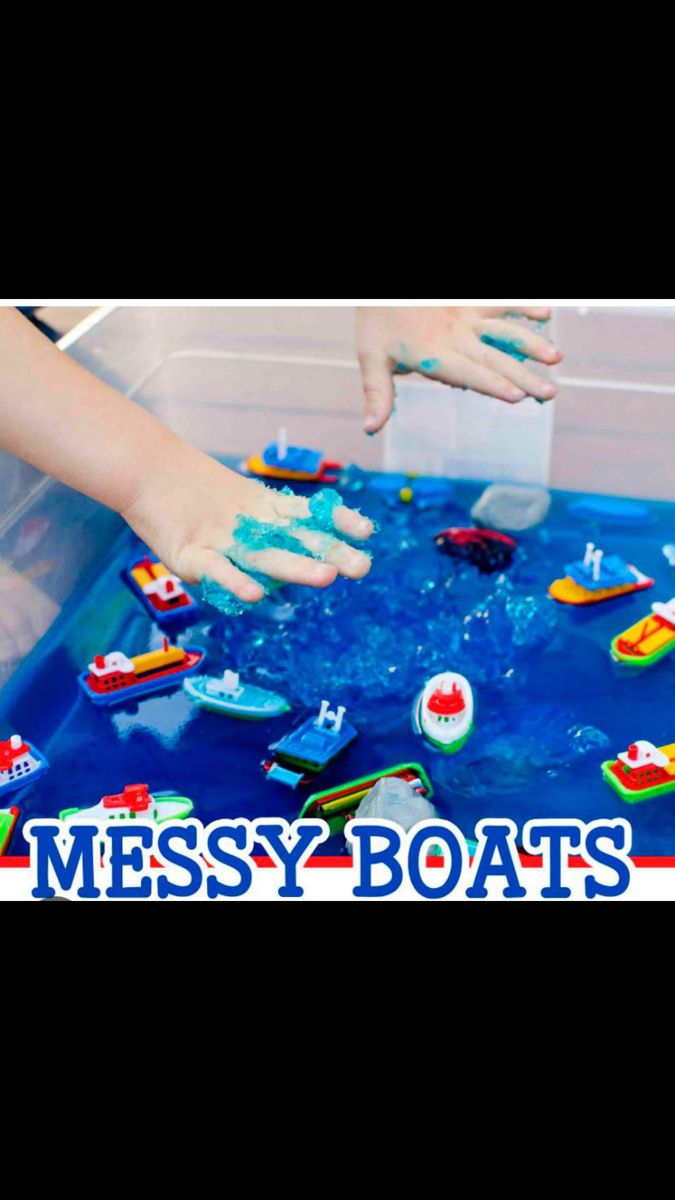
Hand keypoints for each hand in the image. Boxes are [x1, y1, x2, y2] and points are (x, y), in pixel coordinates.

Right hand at [121, 446, 373, 603]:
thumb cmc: (192, 492)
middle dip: (330, 553)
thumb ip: (271, 522)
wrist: (145, 471)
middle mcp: (250, 525)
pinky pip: (217, 571)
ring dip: (296, 567)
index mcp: (263, 511)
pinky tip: (255, 594)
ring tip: (327, 576)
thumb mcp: (239, 503)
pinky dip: (235, 581)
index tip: (368, 530)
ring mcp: (222, 540)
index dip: (337, 523)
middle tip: (363, 566)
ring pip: (264, 555)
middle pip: (295, 541)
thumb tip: (312, 546)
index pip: (308, 517)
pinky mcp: (191, 555)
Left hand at [356, 306, 562, 433]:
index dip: (492, 385)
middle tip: (550, 393)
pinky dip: (522, 306)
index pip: (468, 374)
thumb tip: (370, 428)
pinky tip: (545, 313)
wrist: (383, 285)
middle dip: (524, 376)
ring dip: (530, 342)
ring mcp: (465, 315)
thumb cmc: (376, 320)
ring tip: (556, 356)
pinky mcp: (469, 300)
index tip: (517, 396)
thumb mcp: (371, 356)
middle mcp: (455, 336)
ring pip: (504, 329)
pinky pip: (500, 302)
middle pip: (494, 359)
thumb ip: (378, 393)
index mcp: (433, 354)